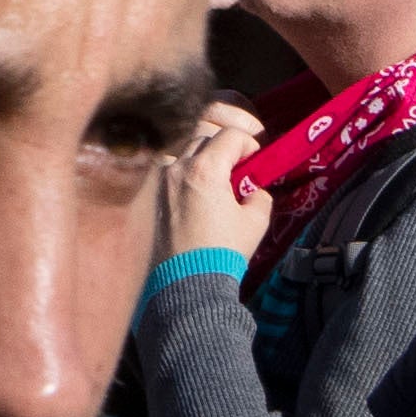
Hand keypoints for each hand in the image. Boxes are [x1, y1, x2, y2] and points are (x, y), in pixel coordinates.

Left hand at [161, 98, 274, 269]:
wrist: (188, 281)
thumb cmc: (223, 251)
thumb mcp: (256, 221)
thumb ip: (258, 195)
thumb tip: (253, 189)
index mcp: (205, 170)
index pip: (230, 136)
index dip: (250, 143)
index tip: (257, 159)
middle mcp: (179, 169)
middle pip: (206, 137)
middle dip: (227, 147)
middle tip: (243, 168)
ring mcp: (163, 181)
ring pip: (186, 150)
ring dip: (205, 156)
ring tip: (221, 178)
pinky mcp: (156, 196)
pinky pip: (172, 169)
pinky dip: (187, 170)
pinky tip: (201, 190)